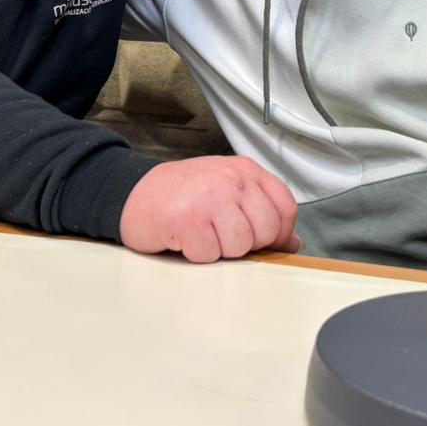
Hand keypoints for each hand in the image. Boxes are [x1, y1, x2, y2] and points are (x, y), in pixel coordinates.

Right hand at [119, 155, 300, 261]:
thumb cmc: (182, 195)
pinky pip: (210, 255)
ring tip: (201, 234)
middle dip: (247, 244)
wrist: (133, 193)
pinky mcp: (188, 220)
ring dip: (220, 250)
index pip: (285, 207)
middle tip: (220, 234)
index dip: (279, 234)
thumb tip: (293, 243)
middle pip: (266, 231)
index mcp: (245, 170)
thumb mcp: (226, 192)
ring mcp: (209, 197)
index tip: (264, 242)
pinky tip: (184, 238)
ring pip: (240, 246)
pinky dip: (196, 255)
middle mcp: (230, 179)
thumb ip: (260, 211)